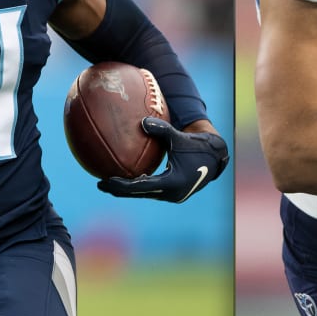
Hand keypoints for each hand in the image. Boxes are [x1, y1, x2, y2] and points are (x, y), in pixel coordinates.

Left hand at [98, 117, 228, 202]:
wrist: (216, 158)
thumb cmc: (198, 145)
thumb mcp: (180, 137)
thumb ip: (162, 130)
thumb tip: (142, 121)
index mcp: (171, 183)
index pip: (140, 187)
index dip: (121, 186)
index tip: (105, 181)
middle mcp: (171, 193)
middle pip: (138, 194)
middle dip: (118, 190)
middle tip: (100, 184)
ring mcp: (172, 194)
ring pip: (143, 193)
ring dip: (127, 189)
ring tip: (108, 183)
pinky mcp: (172, 192)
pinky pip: (150, 189)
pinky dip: (137, 185)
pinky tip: (126, 177)